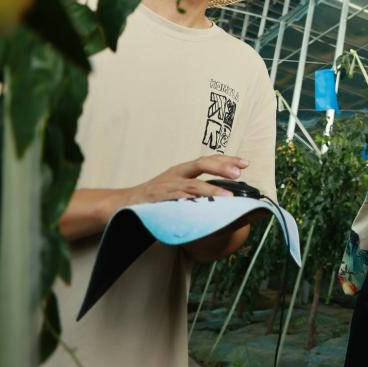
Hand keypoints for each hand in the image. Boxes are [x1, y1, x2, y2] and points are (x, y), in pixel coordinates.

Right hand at [124, 155, 249, 205]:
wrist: (122, 205)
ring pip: (191, 185)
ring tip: (228, 196)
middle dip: (222, 166)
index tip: (245, 163)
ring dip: (211, 190)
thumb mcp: (176, 188)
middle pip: (201, 163)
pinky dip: (190, 203)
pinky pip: (176, 201)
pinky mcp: (158, 200)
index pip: (208, 159)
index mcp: (182, 170)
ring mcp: (166, 186)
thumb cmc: (154, 198)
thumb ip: (196, 190)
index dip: (227, 160)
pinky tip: (202, 207)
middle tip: (239, 173)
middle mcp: (176, 174)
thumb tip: (224, 196)